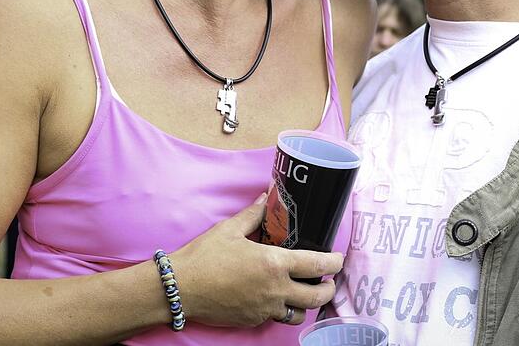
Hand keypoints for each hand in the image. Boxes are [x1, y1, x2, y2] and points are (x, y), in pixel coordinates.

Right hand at [170, 193, 343, 327]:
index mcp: (275, 264)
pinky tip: (274, 298)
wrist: (180, 288)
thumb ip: (254, 215)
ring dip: (305, 304)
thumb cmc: (205, 256)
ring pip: (298, 314)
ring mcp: (264, 309)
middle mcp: (275, 290)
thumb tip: (265, 197)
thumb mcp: (230, 229)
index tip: (338, 258)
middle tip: (327, 280)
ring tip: (302, 293)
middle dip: (328, 289)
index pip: (317, 265)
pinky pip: (275, 317)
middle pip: (316, 297)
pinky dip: (281, 309)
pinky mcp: (251, 320)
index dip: (334, 262)